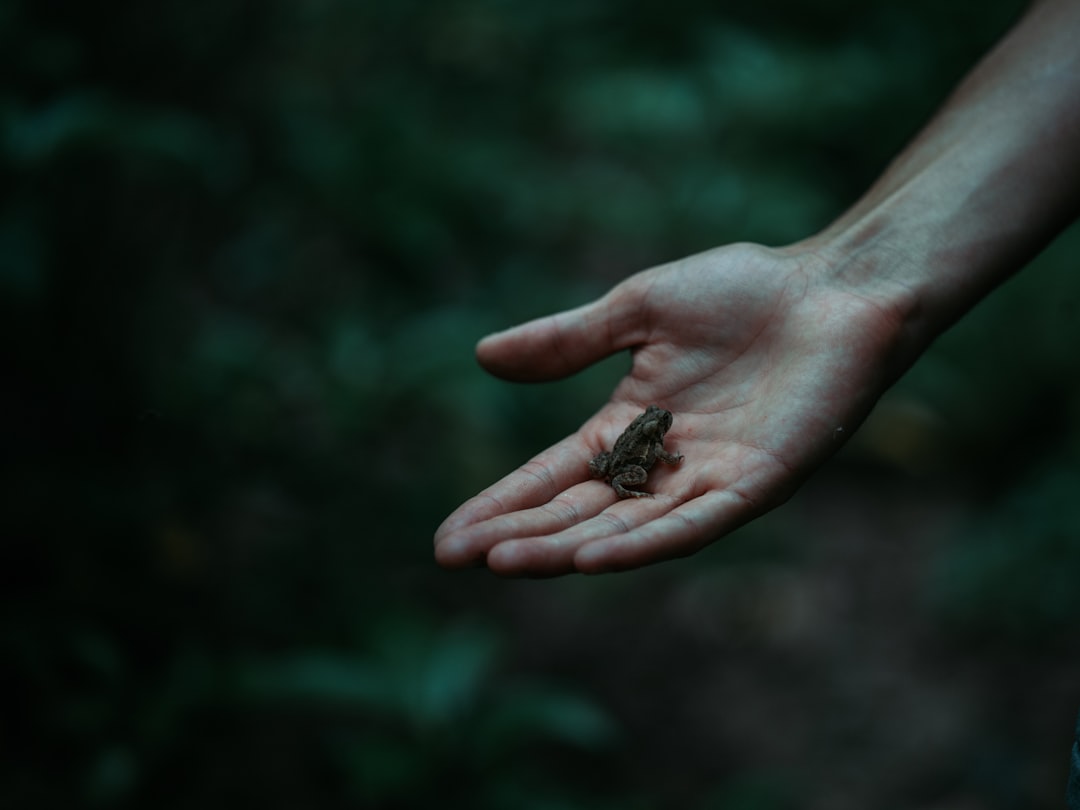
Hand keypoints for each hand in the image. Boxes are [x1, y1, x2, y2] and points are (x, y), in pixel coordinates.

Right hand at [434, 242, 912, 575]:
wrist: (833, 286)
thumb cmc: (743, 289)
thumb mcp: (637, 309)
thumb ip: (568, 341)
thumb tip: (482, 357)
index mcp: (629, 424)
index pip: (552, 475)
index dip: (502, 504)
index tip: (448, 536)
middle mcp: (661, 464)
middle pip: (577, 510)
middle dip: (517, 534)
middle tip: (455, 556)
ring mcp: (707, 479)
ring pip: (624, 527)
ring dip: (564, 548)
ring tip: (505, 562)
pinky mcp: (754, 484)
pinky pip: (692, 524)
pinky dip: (643, 543)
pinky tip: (592, 557)